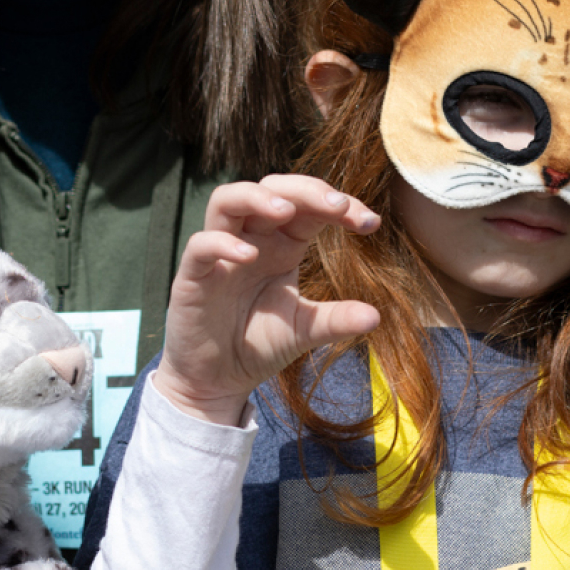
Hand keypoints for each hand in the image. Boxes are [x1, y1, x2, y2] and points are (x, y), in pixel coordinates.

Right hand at [156, 176, 380, 425]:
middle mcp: (251, 239)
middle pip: (271, 188)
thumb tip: (377, 316)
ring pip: (228, 200)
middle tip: (338, 205)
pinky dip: (222, 243)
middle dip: (306, 190)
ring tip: (285, 210)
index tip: (371, 222)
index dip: (338, 206)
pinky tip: (249, 255)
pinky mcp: (192, 276)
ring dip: (257, 197)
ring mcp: (219, 254)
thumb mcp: (303, 331)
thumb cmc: (258, 346)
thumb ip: (335, 320)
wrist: (216, 381)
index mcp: (281, 245)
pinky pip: (201, 245)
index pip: (309, 208)